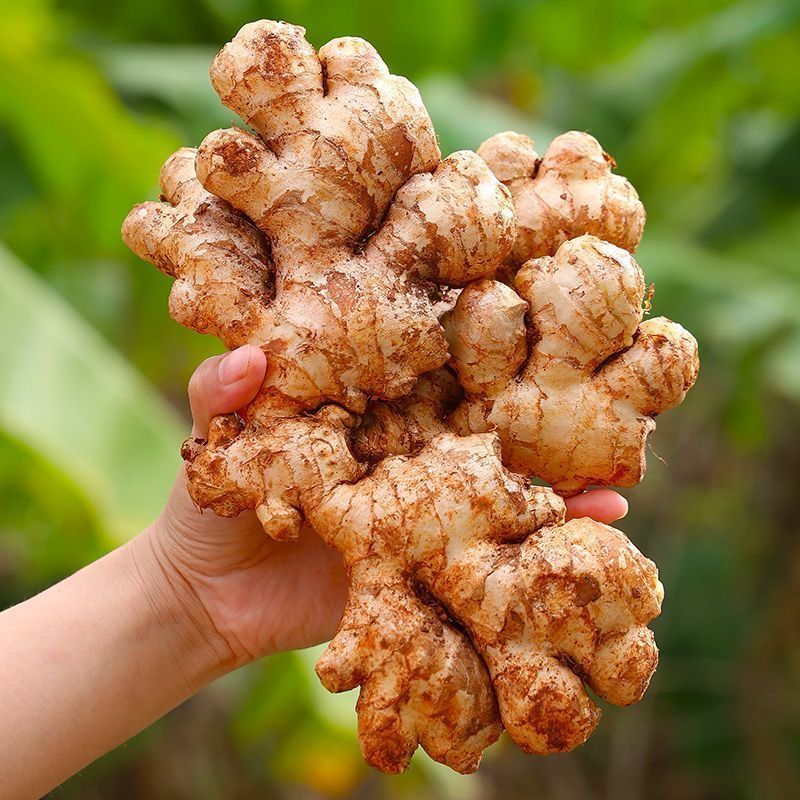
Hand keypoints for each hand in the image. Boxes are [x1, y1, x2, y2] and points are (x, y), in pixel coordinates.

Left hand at [145, 345, 629, 671]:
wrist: (208, 601)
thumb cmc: (206, 511)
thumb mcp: (214, 444)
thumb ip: (222, 395)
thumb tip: (251, 357)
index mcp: (361, 403)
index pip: (422, 358)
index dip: (469, 330)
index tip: (526, 297)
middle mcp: (403, 444)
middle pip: (478, 412)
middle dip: (535, 393)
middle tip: (603, 370)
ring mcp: (421, 501)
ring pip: (500, 476)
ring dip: (557, 466)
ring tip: (622, 455)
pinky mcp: (428, 556)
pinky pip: (493, 544)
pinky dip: (544, 531)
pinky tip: (601, 520)